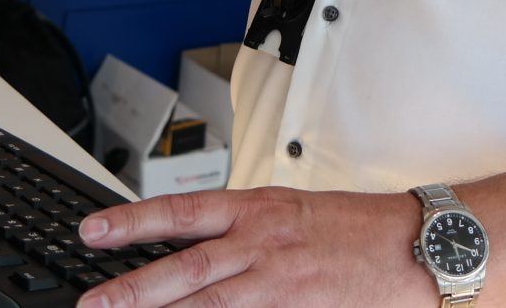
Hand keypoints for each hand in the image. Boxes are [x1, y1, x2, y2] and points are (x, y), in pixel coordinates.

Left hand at [73, 187, 435, 307]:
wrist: (415, 246)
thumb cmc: (357, 228)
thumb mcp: (294, 210)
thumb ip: (244, 228)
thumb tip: (192, 244)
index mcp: (259, 207)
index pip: (182, 211)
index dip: (133, 221)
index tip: (93, 231)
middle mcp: (262, 241)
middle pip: (184, 266)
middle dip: (131, 288)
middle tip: (89, 303)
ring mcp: (278, 281)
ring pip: (204, 303)